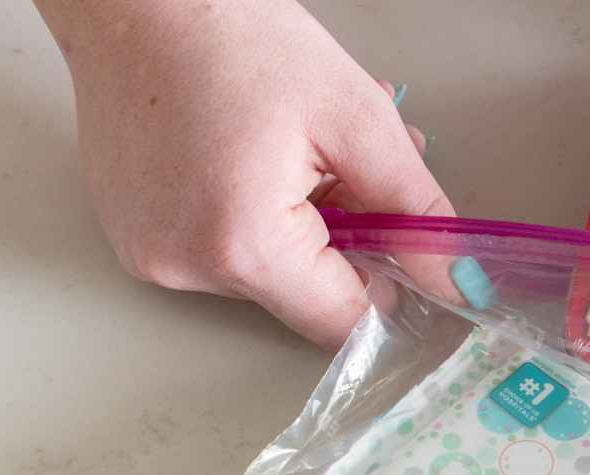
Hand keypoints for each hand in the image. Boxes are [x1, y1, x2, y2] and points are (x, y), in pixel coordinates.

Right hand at [36, 0, 451, 345]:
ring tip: (304, 148)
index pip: (344, 321)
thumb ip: (414, 210)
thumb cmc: (235, 38)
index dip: (388, 285)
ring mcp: (152, 255)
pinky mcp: (135, 237)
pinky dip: (255, 215)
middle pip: (306, 294)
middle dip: (346, 238)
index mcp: (244, 246)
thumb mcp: (357, 120)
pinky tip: (259, 157)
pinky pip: (221, 249)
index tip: (403, 242)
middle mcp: (187, 266)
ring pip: (268, 271)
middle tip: (353, 167)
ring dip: (304, 221)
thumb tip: (454, 278)